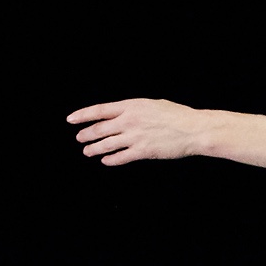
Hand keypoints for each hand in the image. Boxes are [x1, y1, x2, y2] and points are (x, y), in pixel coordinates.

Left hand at [67, 99, 208, 165]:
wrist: (194, 130)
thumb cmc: (178, 116)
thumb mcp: (152, 104)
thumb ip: (134, 109)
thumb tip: (121, 115)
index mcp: (131, 106)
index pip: (99, 110)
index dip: (82, 115)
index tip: (71, 120)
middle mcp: (129, 121)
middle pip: (99, 129)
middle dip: (86, 135)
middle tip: (80, 138)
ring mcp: (135, 137)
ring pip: (106, 144)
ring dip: (94, 149)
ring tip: (88, 151)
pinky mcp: (143, 151)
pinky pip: (121, 157)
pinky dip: (111, 160)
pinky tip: (106, 161)